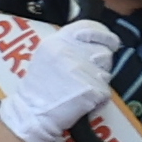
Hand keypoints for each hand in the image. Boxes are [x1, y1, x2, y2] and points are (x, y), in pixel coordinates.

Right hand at [0, 18, 120, 141]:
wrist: (33, 113)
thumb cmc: (39, 88)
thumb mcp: (46, 57)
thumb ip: (67, 46)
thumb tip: (93, 40)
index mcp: (57, 41)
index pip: (89, 27)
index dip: (103, 34)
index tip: (109, 42)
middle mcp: (70, 52)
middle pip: (104, 52)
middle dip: (100, 64)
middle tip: (86, 75)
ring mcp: (82, 70)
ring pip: (107, 72)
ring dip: (99, 81)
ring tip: (81, 88)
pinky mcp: (92, 88)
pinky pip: (106, 91)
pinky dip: (98, 98)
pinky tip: (83, 100)